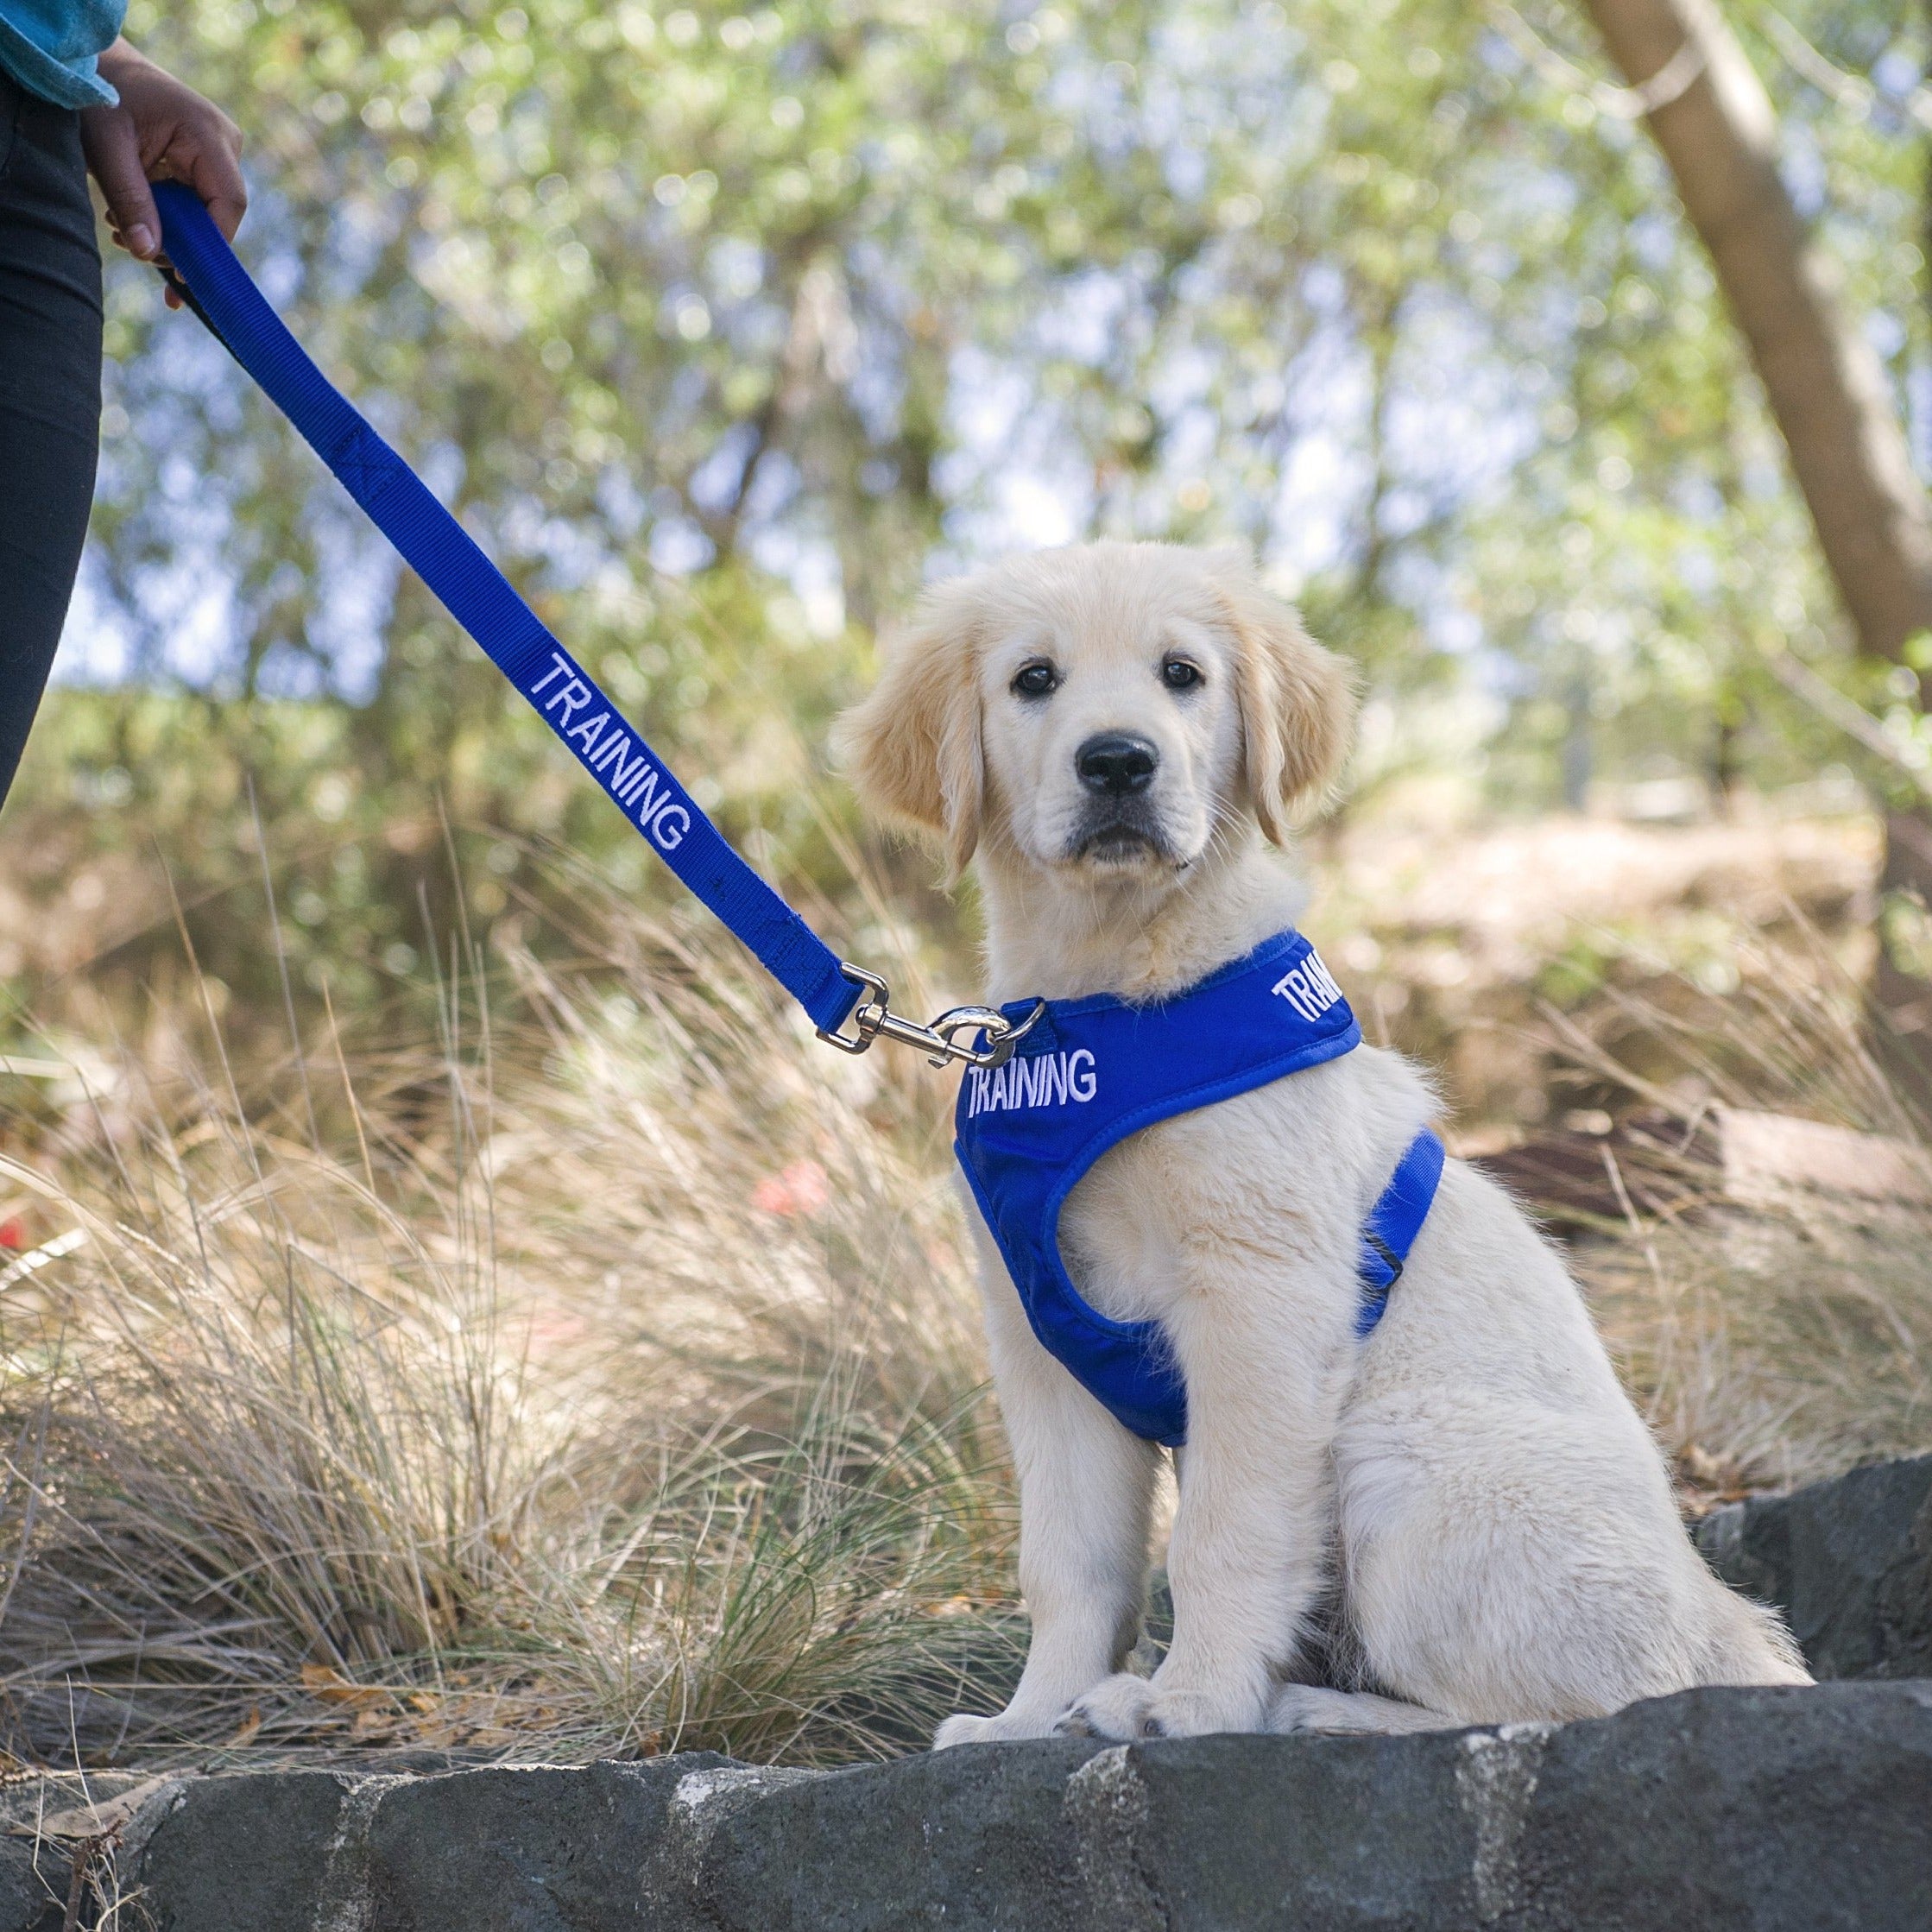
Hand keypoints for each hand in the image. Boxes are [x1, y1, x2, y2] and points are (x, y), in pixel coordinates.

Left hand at [81, 39, 244, 307]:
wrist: (96, 67)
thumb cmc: (99, 97)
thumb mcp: (106, 149)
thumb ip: (129, 201)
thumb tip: (148, 254)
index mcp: (207, 132)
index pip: (229, 202)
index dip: (211, 244)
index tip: (181, 273)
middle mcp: (224, 142)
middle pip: (218, 212)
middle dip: (181, 241)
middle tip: (135, 249)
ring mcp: (218, 152)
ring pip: (206, 212)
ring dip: (168, 232)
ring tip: (122, 230)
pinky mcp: (205, 162)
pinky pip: (196, 203)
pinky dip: (168, 219)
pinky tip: (135, 222)